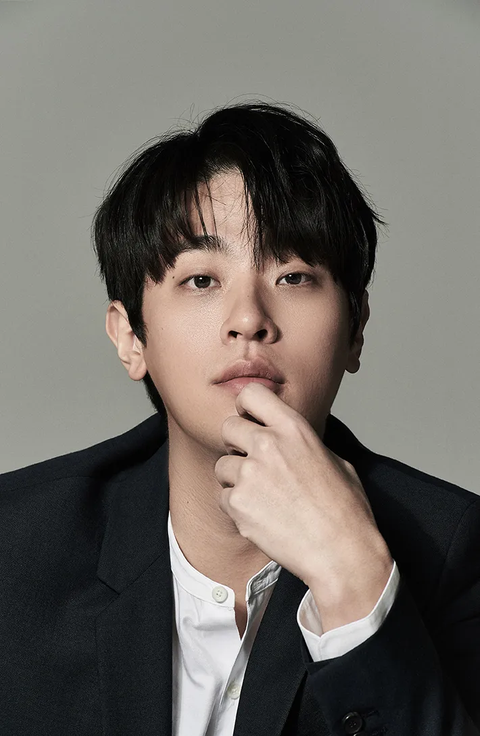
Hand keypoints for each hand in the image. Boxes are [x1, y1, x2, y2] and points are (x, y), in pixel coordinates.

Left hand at [215, 382, 392, 628]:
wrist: (342, 553)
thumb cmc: (345, 510)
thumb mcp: (335, 460)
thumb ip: (303, 444)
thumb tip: (289, 440)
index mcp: (294, 428)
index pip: (251, 393)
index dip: (246, 408)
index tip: (250, 421)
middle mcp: (267, 444)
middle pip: (227, 427)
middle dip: (235, 444)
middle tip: (252, 464)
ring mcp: (250, 473)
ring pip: (222, 466)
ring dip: (235, 480)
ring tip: (263, 498)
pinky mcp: (238, 504)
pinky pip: (223, 497)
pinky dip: (237, 508)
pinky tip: (262, 518)